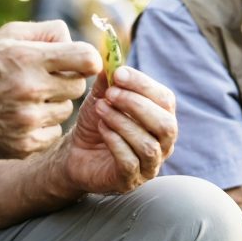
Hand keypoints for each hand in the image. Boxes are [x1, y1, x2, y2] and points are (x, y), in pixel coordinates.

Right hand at [0, 20, 100, 157]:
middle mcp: (30, 90)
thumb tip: (75, 39)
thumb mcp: (6, 36)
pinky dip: (45, 126)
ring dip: (55, 103)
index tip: (80, 61)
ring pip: (67, 110)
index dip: (88, 60)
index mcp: (28, 59)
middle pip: (79, 86)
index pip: (86, 59)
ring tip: (29, 98)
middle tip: (45, 79)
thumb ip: (46, 32)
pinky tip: (23, 117)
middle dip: (67, 80)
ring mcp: (28, 121)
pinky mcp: (25, 145)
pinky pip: (54, 132)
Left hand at [61, 66, 176, 194]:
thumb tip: (111, 59)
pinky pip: (130, 162)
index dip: (144, 85)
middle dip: (137, 105)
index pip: (166, 100)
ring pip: (148, 145)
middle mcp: (163, 144)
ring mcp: (149, 165)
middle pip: (166, 125)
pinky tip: (101, 128)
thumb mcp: (102, 97)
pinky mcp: (130, 180)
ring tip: (101, 109)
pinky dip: (115, 141)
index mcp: (162, 118)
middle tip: (111, 93)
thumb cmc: (97, 123)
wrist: (75, 153)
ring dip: (122, 122)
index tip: (118, 74)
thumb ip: (109, 80)